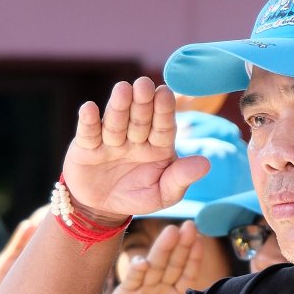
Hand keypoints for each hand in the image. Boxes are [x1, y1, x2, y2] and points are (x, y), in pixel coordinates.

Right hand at [63, 78, 207, 219]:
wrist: (103, 209)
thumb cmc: (138, 197)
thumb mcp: (164, 194)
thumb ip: (181, 178)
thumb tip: (207, 164)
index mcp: (158, 146)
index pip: (163, 126)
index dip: (164, 110)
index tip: (166, 93)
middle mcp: (135, 138)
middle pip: (140, 118)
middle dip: (142, 102)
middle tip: (144, 84)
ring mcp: (110, 140)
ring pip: (116, 121)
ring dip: (118, 106)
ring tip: (122, 89)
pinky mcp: (86, 147)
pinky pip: (88, 133)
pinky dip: (88, 121)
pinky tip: (89, 108)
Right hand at [107, 221, 202, 293]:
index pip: (187, 273)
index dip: (193, 257)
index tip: (200, 240)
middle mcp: (159, 289)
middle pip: (172, 264)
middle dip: (181, 245)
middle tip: (189, 226)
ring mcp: (142, 290)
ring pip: (155, 266)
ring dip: (163, 249)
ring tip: (172, 231)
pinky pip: (132, 281)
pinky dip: (137, 271)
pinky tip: (143, 263)